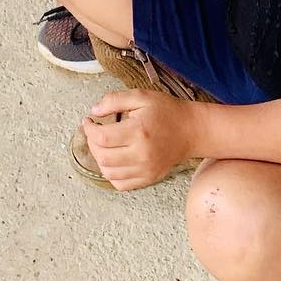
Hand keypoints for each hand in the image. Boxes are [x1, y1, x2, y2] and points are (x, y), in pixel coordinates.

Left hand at [81, 89, 196, 190]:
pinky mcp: (149, 178)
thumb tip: (94, 110)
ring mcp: (146, 170)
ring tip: (103, 144)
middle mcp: (142, 154)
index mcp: (138, 132)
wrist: (191, 130)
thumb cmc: (166, 112)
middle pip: (102, 157)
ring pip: (109, 173)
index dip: (89, 129)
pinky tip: (113, 159)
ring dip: (99, 158)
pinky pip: (121, 184)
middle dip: (92, 143)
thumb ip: (114, 100)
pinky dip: (111, 173)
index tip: (88, 121)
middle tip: (94, 132)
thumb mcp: (140, 96)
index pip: (102, 137)